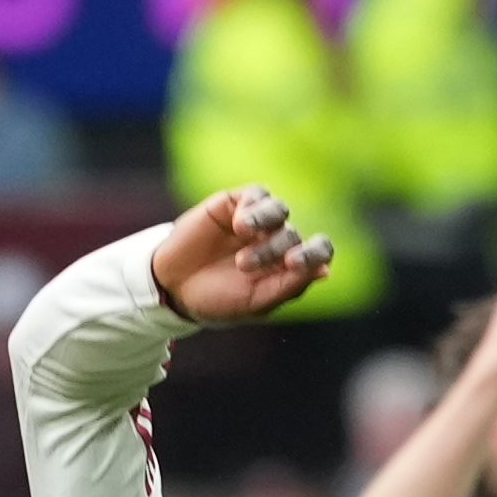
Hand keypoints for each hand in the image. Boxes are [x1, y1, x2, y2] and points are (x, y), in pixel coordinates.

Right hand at [147, 188, 340, 325]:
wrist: (170, 287)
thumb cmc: (215, 300)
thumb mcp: (254, 302)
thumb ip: (289, 286)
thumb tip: (325, 270)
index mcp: (286, 267)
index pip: (318, 251)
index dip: (315, 253)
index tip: (293, 262)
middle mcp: (275, 241)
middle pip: (293, 234)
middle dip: (272, 249)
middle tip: (243, 265)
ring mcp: (256, 221)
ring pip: (279, 209)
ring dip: (265, 220)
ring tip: (243, 232)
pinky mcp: (233, 204)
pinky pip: (257, 194)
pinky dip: (253, 205)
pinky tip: (238, 222)